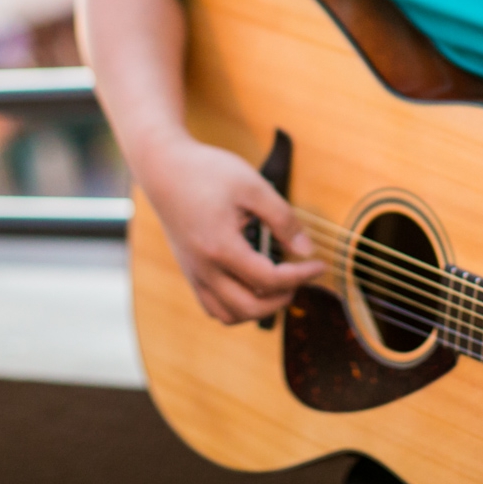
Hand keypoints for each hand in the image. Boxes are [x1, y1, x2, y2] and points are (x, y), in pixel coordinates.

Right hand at [137, 136, 325, 323]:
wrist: (164, 168)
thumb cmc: (207, 172)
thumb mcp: (253, 187)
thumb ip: (282, 219)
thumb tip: (306, 249)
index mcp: (221, 247)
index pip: (269, 280)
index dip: (300, 276)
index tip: (319, 264)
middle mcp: (204, 269)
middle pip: (250, 309)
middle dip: (282, 299)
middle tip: (299, 278)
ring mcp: (193, 273)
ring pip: (228, 315)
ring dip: (259, 310)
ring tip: (278, 286)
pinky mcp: (189, 271)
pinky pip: (212, 307)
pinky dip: (236, 307)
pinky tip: (252, 286)